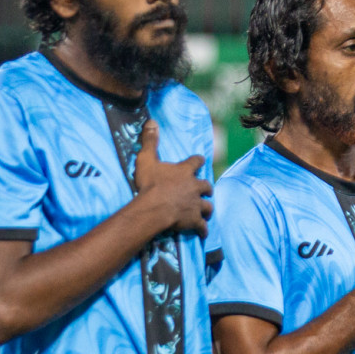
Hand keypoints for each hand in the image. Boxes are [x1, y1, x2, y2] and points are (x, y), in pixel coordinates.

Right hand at [133, 121, 211, 238]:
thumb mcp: (146, 159)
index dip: (198, 161)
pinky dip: (203, 229)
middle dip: (206, 188)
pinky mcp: (194, 220)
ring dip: (207, 208)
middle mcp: (195, 187)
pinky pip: (202, 226)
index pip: (197, 162)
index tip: (199, 161)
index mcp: (185, 172)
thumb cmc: (149, 184)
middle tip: (204, 190)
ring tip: (205, 210)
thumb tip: (152, 121)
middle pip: (206, 186)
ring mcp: (196, 204)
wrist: (154, 208)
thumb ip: (150, 141)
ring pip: (208, 206)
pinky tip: (203, 232)